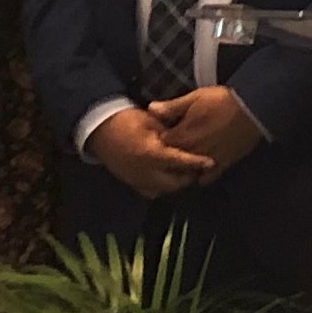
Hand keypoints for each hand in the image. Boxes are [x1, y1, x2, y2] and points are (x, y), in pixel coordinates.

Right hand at [90, 106, 215, 199]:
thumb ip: (171, 133)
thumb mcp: (152, 122)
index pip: (179, 162)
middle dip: (189, 177)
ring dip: (176, 183)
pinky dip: (163, 186)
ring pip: (164, 190)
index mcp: (150, 153)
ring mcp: (136, 180)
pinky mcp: (130, 183)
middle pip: (175, 183)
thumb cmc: (128, 120)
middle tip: (200, 168)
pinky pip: (152, 191)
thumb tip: (190, 139)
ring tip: (187, 172)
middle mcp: (144, 171)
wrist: (100, 129)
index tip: (211, 163)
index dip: (197, 163)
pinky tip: (169, 177)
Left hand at [151, 85, 263, 173]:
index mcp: (181, 136)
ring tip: (182, 161)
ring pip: (186, 172)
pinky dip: (201, 176)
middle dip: (168, 156)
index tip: (159, 135)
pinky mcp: (221, 165)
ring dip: (182, 168)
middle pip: (171, 161)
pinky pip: (206, 178)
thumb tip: (150, 109)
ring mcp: (206, 161)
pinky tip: (200, 170)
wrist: (253, 109)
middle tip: (168, 149)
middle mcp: (191, 152)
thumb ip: (172, 107)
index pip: (159, 144)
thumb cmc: (222, 101)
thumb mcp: (195, 98)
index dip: (157, 140)